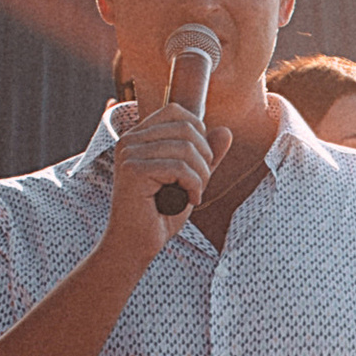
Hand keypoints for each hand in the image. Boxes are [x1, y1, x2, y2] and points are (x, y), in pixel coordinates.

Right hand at [105, 92, 230, 258]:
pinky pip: (179, 167)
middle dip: (205, 157)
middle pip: (186, 127)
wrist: (136, 243)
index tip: (199, 164)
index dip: (199, 134)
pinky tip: (189, 201)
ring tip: (195, 194)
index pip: (177, 111)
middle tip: (200, 183)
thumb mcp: (190, 180)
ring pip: (186, 148)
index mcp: (139, 136)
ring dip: (201, 174)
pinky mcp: (133, 170)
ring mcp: (129, 153)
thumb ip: (206, 156)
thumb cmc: (160, 213)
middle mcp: (130, 139)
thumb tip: (226, 131)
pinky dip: (193, 185)